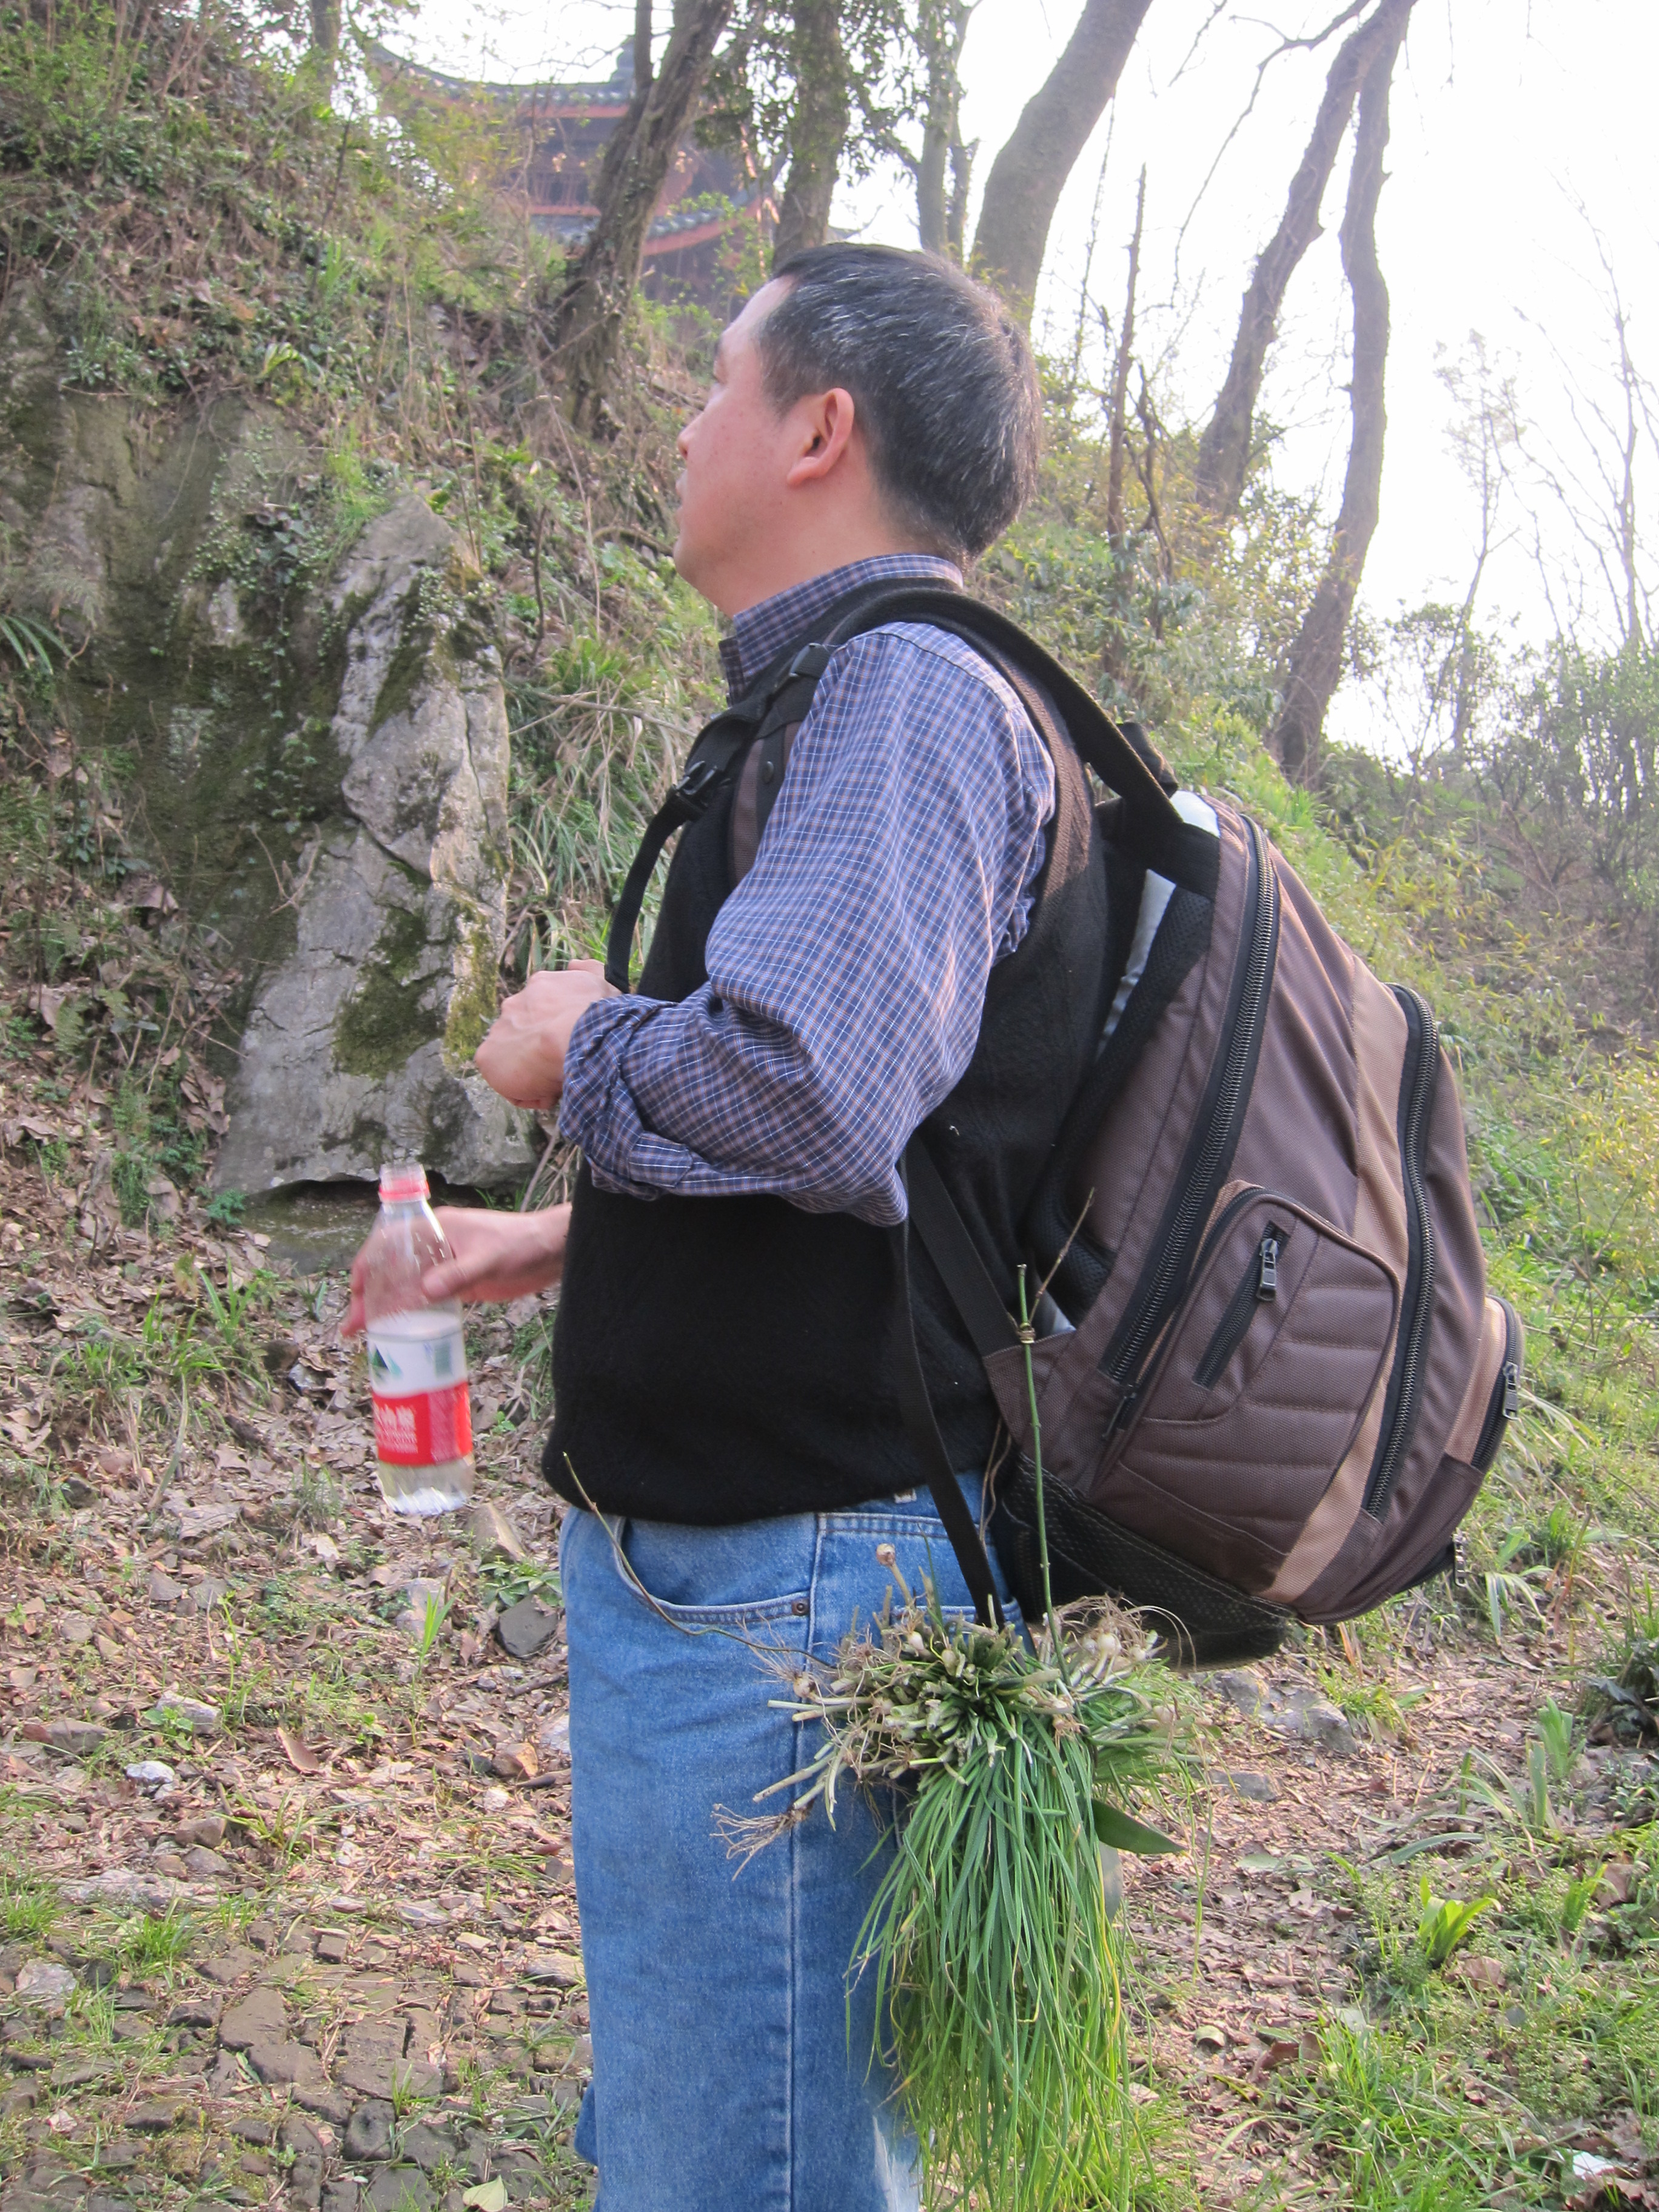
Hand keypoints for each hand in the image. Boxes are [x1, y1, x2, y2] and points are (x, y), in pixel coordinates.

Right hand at [343, 1205, 569, 1333]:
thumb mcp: (489, 1258)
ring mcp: (446, 1266)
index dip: (369, 1265)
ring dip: (387, 1308)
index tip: (357, 1291)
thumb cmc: (521, 1243)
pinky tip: (400, 1333)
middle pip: (393, 1270)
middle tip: (354, 1325)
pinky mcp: (459, 1285)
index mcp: (436, 1229)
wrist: (552, 1251)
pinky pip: (427, 1300)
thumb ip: (458, 1275)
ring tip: (366, 1334)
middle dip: (371, 1295)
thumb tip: (424, 1292)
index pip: (389, 1242)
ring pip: (406, 1287)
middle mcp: (435, 1246)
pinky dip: (411, 1315)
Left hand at [473, 962, 615, 1109]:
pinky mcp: (486, 1058)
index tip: (571, 1042)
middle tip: (564, 1062)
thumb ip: (588, 971)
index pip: (542, 1011)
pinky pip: (511, 1085)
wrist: (580, 1036)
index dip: (557, 1031)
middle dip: (540, 1049)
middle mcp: (513, 1005)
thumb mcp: (600, 982)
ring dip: (534, 1071)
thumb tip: (577, 965)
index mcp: (539, 987)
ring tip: (558, 1078)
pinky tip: (549, 1091)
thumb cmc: (597, 1015)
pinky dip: (529, 1093)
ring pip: (516, 1060)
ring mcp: (497, 1031)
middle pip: (525, 1034)